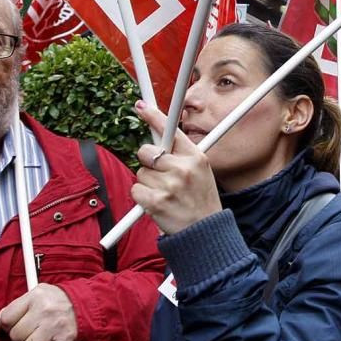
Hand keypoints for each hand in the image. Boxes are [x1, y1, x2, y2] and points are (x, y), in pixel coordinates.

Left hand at [0, 284, 76, 340]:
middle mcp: (46, 310)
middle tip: (31, 331)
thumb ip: (12, 309)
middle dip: (21, 336)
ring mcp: (56, 326)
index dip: (7, 325)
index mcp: (36, 296)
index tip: (16, 324)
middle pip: (16, 335)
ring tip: (40, 340)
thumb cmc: (55, 301)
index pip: (7, 318)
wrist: (85, 304)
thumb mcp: (34, 296)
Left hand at [131, 107, 222, 234]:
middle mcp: (184, 168)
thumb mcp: (200, 172)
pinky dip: (142, 197)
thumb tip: (157, 141)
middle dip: (148, 162)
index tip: (140, 107)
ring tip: (166, 194)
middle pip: (146, 151)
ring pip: (140, 172)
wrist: (205, 233)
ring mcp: (170, 185)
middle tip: (162, 176)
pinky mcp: (156, 201)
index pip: (172, 130)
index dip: (154, 117)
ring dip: (148, 184)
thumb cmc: (200, 200)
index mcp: (196, 157)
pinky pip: (136, 189)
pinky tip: (158, 204)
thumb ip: (181, 155)